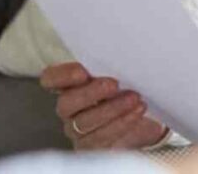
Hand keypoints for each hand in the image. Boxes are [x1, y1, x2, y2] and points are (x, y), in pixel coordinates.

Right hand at [40, 62, 166, 149]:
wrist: (145, 120)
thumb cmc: (127, 90)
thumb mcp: (121, 75)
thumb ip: (113, 66)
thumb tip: (125, 51)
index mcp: (70, 85)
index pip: (52, 78)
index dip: (61, 76)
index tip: (82, 72)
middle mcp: (70, 109)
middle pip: (66, 103)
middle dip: (90, 93)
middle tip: (114, 84)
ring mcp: (78, 130)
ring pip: (85, 122)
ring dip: (112, 109)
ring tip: (135, 98)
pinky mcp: (92, 146)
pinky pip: (102, 137)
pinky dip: (122, 122)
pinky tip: (137, 111)